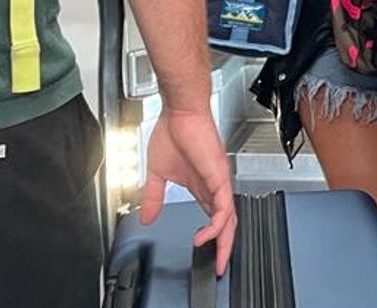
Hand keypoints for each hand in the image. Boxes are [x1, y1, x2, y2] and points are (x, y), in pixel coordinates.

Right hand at [140, 108, 236, 274]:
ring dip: (224, 240)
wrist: (179, 111)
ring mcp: (218, 181)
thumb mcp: (158, 173)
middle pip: (226, 222)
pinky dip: (217, 224)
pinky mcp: (219, 176)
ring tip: (217, 257)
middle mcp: (213, 185)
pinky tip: (206, 234)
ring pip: (229, 217)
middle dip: (224, 246)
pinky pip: (224, 206)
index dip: (212, 236)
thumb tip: (146, 217)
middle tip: (221, 265)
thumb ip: (153, 197)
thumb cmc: (173, 132)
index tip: (206, 252)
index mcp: (201, 185)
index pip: (212, 216)